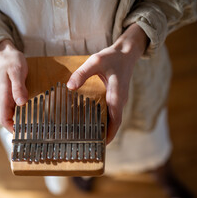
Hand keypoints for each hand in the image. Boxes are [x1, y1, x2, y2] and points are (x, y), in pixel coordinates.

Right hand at [0, 39, 27, 131]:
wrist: (6, 52)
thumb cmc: (11, 61)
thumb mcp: (16, 72)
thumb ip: (18, 87)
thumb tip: (21, 103)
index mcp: (4, 97)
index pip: (4, 119)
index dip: (11, 129)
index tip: (23, 135)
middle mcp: (6, 99)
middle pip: (10, 119)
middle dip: (20, 127)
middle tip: (36, 132)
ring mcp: (10, 97)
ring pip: (15, 113)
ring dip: (24, 119)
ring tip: (38, 125)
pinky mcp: (15, 93)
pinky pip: (19, 106)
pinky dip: (26, 110)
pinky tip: (36, 111)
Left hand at [67, 23, 147, 143]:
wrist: (126, 53)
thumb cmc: (112, 57)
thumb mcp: (95, 62)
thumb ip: (82, 73)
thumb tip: (70, 87)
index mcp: (117, 95)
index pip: (115, 120)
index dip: (110, 134)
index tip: (101, 145)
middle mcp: (120, 100)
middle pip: (114, 123)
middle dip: (104, 135)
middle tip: (89, 144)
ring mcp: (119, 100)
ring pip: (112, 119)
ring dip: (103, 128)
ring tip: (88, 136)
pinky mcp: (116, 97)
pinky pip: (110, 112)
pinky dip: (103, 119)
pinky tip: (90, 120)